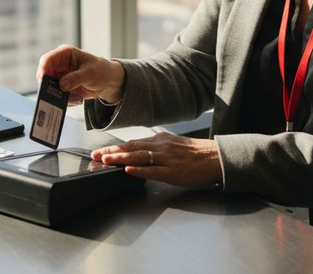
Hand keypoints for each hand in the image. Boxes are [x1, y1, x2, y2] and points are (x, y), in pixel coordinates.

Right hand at [36, 44, 124, 105]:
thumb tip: (62, 85)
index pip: (47, 59)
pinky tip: (79, 98)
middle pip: (45, 76)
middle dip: (51, 87)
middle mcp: (60, 65)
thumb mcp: (91, 73)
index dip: (43, 69)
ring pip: (51, 89)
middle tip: (59, 96)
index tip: (43, 81)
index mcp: (65, 54)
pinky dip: (67, 100)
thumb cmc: (101, 70)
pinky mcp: (63, 88)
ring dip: (62, 96)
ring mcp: (60, 77)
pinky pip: (58, 96)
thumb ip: (76, 78)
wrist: (109, 82)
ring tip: (77, 98)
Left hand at [92, 132, 222, 186]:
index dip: (115, 147)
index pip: (133, 143)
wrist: (217, 158)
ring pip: (139, 156)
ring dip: (121, 158)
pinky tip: (129, 170)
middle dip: (111, 152)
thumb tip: (140, 149)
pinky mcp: (174, 171)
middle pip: (131, 147)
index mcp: (161, 140)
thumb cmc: (198, 154)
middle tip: (94, 155)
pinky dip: (140, 170)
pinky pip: (154, 170)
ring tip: (105, 160)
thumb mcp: (175, 144)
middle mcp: (162, 146)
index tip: (100, 151)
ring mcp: (167, 158)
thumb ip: (157, 147)